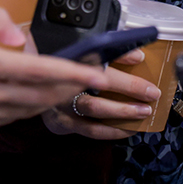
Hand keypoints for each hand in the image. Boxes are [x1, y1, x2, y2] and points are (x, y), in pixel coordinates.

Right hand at [0, 7, 110, 135]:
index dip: (73, 74)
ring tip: (71, 88)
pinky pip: (8, 117)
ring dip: (53, 100)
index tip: (98, 74)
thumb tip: (18, 37)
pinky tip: (34, 98)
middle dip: (72, 89)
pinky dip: (27, 108)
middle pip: (41, 96)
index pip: (39, 71)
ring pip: (27, 110)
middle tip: (94, 82)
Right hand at [42, 49, 160, 140]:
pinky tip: (127, 129)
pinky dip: (111, 131)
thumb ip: (112, 52)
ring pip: (94, 112)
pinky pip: (90, 130)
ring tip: (143, 114)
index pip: (102, 63)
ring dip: (122, 114)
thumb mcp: (85, 52)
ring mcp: (61, 105)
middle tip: (151, 97)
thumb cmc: (65, 67)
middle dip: (128, 93)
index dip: (125, 69)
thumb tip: (138, 55)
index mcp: (72, 61)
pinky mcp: (61, 123)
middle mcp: (65, 83)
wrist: (31, 86)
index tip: (145, 73)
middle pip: (100, 90)